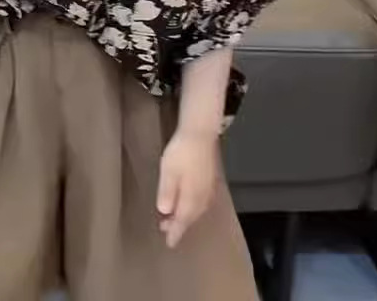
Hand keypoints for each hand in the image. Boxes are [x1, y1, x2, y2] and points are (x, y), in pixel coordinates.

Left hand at [156, 129, 219, 248]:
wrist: (200, 134)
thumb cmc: (181, 152)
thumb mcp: (168, 171)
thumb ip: (167, 193)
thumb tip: (165, 212)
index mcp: (192, 198)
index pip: (183, 221)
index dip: (175, 232)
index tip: (169, 243)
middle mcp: (203, 198)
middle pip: (190, 217)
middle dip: (179, 225)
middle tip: (165, 229)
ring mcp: (209, 189)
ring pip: (197, 210)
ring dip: (185, 216)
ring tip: (173, 218)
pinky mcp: (210, 181)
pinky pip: (202, 202)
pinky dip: (193, 208)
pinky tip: (188, 204)